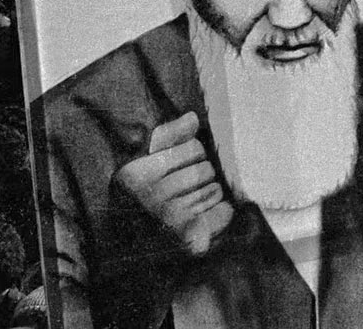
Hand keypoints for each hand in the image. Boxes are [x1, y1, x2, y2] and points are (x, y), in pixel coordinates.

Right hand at [114, 112, 233, 256]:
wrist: (143, 244)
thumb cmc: (149, 196)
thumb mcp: (148, 163)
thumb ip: (170, 137)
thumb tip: (193, 118)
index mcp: (138, 174)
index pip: (193, 147)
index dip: (192, 154)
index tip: (178, 167)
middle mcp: (153, 196)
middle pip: (206, 169)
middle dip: (203, 175)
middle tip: (188, 188)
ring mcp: (171, 218)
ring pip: (215, 190)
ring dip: (211, 194)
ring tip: (194, 203)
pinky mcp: (190, 237)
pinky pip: (223, 212)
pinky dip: (222, 213)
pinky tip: (207, 216)